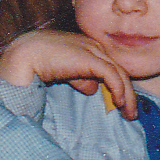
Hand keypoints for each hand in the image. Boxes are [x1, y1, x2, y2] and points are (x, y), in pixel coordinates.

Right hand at [0, 29, 136, 116]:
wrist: (28, 53)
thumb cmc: (42, 61)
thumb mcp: (66, 71)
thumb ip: (80, 77)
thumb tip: (92, 88)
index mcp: (89, 46)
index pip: (112, 67)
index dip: (120, 86)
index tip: (123, 105)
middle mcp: (94, 45)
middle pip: (120, 70)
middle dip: (128, 93)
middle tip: (132, 113)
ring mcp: (93, 50)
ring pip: (119, 73)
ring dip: (127, 96)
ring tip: (129, 113)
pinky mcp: (90, 58)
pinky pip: (112, 75)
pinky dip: (118, 89)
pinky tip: (119, 102)